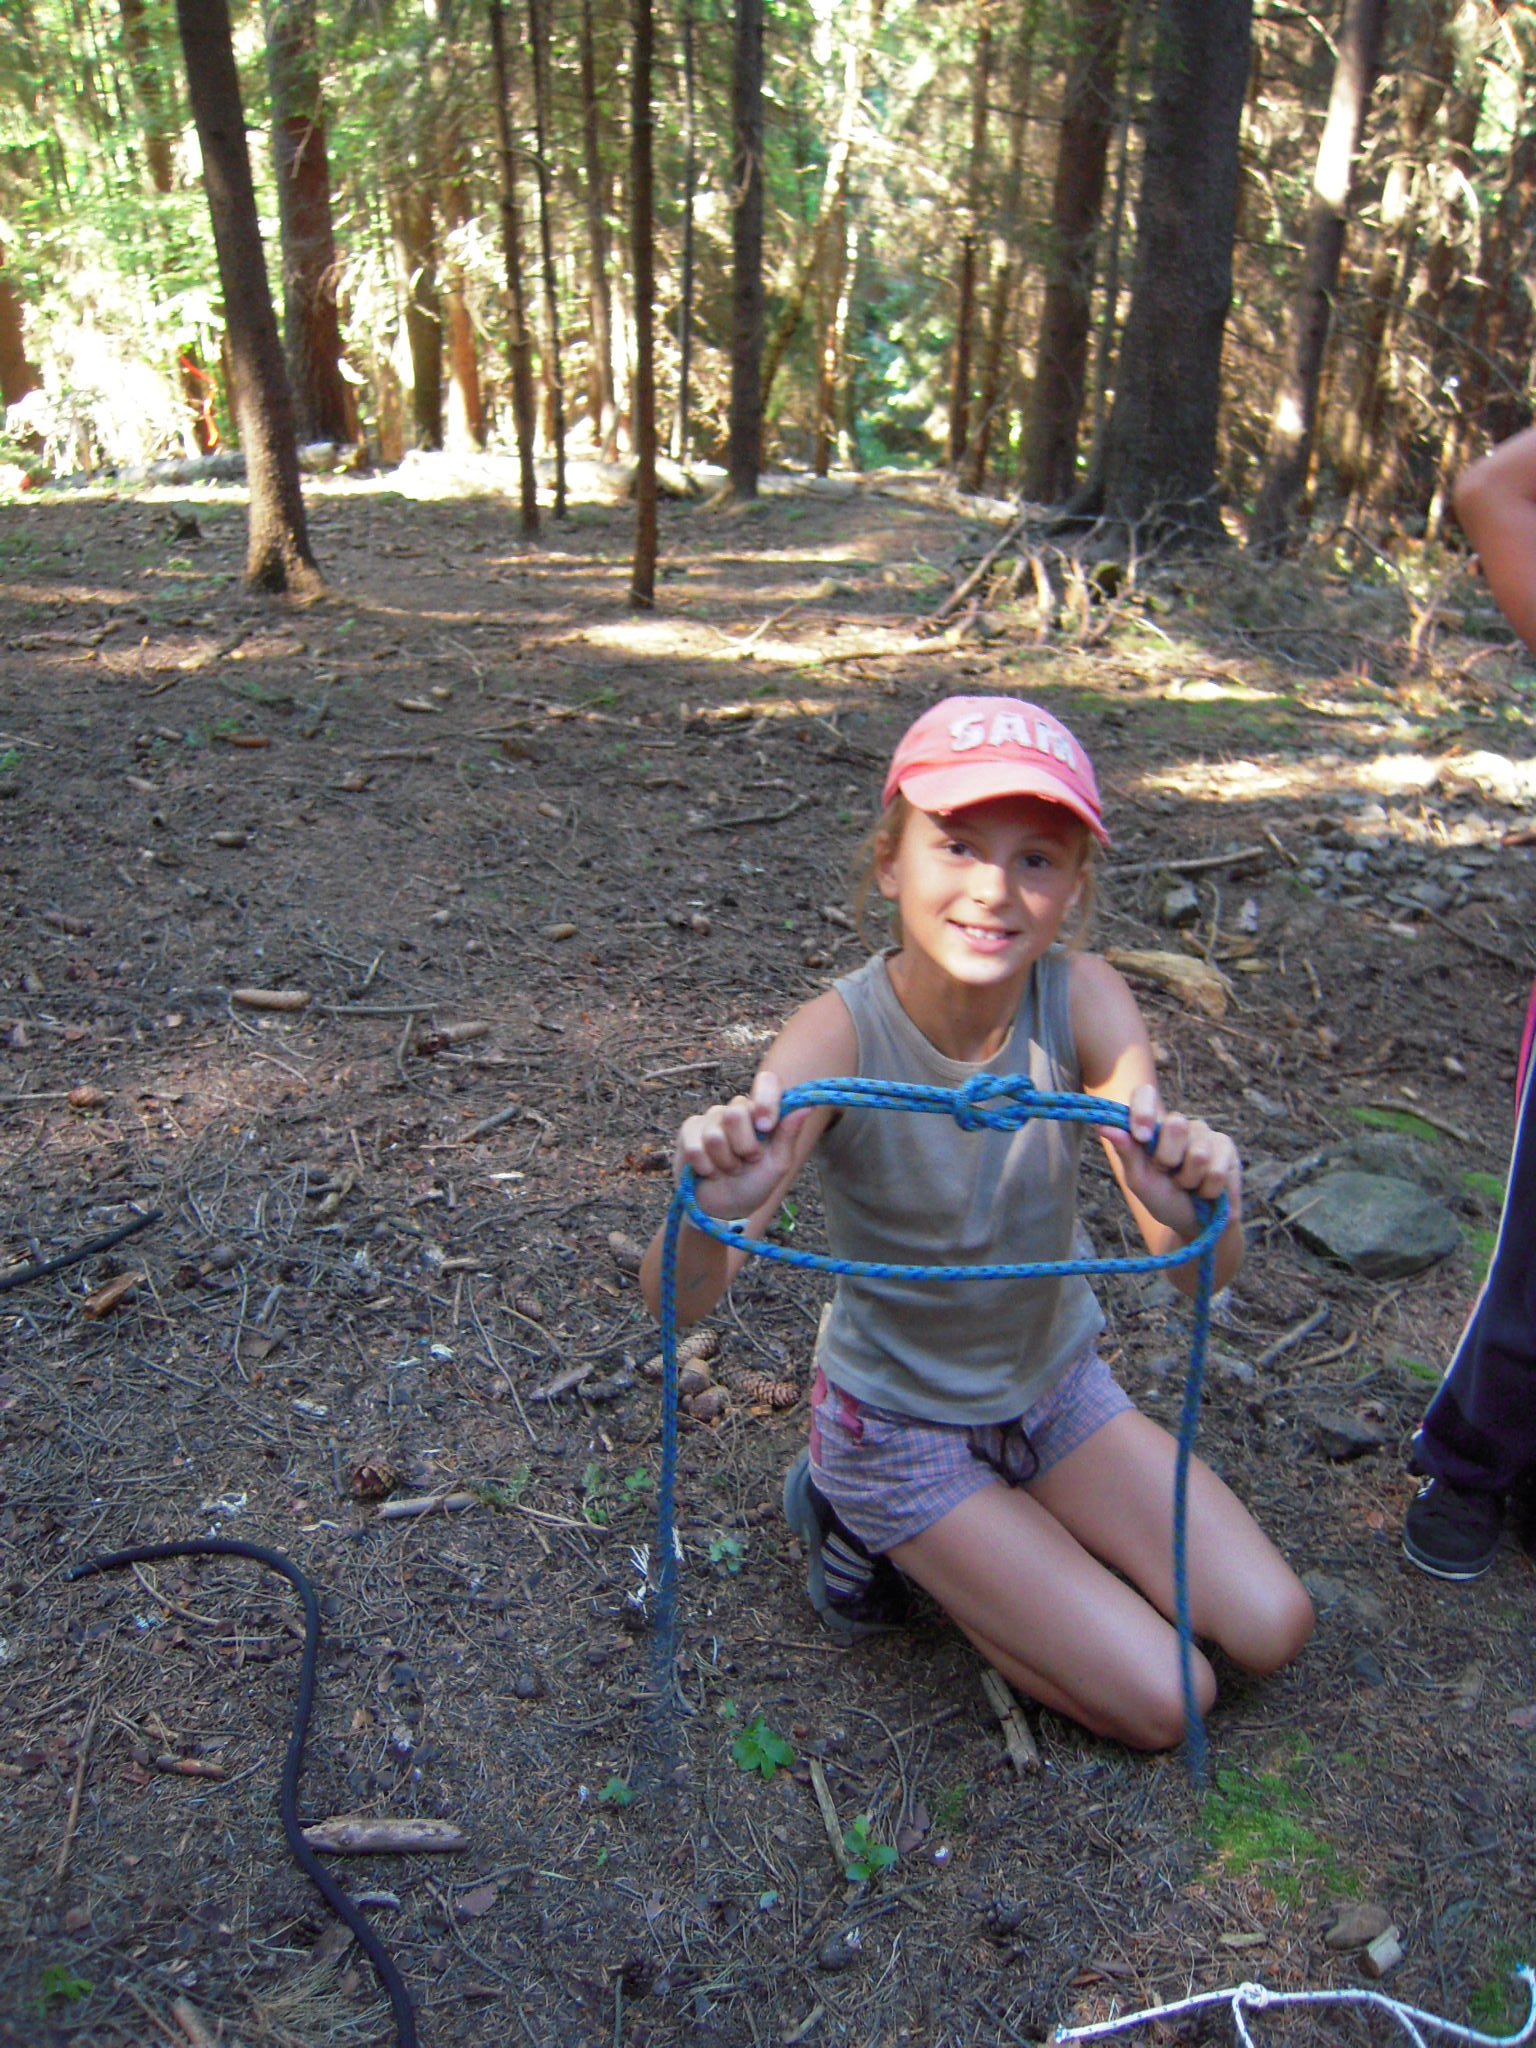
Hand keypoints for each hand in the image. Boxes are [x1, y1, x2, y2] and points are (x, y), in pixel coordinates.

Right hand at [674, 1070, 807, 1221]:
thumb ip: (788, 1134)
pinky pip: (695, 1145)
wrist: (723, 1208)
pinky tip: (709, 1171)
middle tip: (747, 1161)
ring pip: (715, 1134)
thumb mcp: (777, 1164)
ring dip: (725, 1162)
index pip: (766, 1082)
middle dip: (744, 1147)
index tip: (766, 1126)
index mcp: (762, 1113)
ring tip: (728, 1169)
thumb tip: (806, 1106)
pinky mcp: (689, 1131)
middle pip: (736, 1112)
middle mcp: (737, 1110)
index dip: (766, 1100)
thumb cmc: (754, 1184)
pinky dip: (705, 1166)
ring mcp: (711, 1119)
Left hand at [1102, 1084, 1242, 1238]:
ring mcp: (1205, 1133)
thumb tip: (1103, 1125)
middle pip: (1175, 1124)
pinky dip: (1208, 1190)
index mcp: (1152, 1126)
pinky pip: (1217, 1170)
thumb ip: (1126, 1152)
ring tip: (1189, 1185)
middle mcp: (1179, 1124)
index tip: (1142, 1136)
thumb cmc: (1163, 1199)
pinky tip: (1207, 1190)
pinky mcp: (1227, 1147)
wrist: (1194, 1224)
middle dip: (1168, 1160)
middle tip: (1169, 1174)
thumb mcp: (1140, 1180)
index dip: (1144, 1110)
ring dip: (1189, 1180)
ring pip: (1198, 1153)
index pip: (1145, 1094)